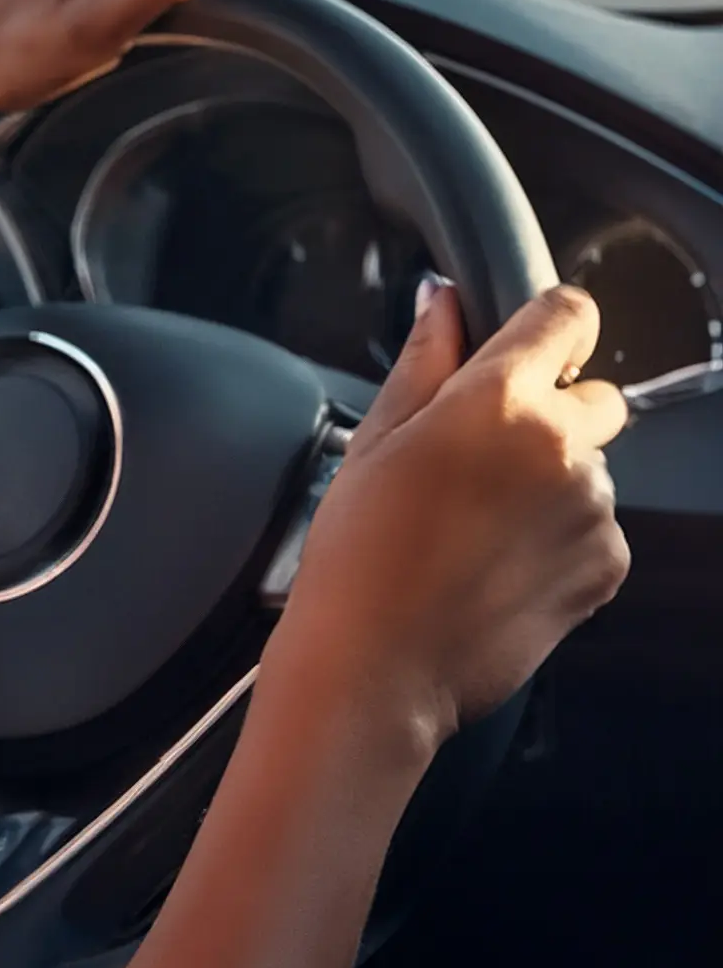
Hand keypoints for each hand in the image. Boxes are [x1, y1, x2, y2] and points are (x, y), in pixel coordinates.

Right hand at [268, 280, 629, 758]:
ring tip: (477, 523)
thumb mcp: (374, 439)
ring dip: (553, 478)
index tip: (526, 344)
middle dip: (552, 410)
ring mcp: (592, 510)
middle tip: (482, 453)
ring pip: (592, 466)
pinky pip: (597, 525)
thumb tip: (443, 301)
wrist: (378, 667)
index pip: (567, 316)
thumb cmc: (360, 553)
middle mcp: (561, 447)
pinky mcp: (606, 566)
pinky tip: (497, 559)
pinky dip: (561, 535)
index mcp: (498, 400)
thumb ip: (424, 359)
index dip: (547, 324)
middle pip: (595, 396)